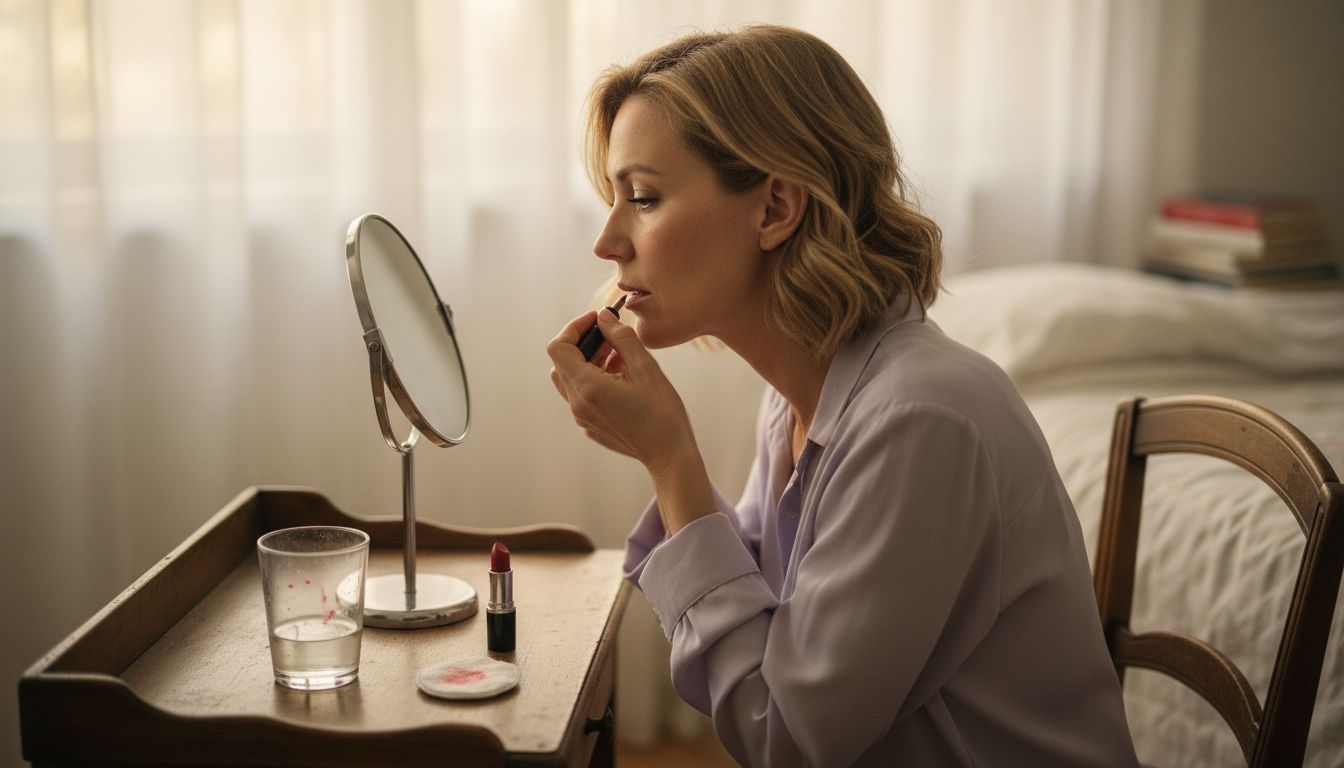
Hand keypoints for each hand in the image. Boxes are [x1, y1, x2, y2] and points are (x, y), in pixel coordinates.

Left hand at [546, 309, 694, 468]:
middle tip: (612, 339)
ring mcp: (582, 417)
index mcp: (587, 387)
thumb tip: (603, 317)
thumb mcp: (645, 367)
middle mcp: (577, 403)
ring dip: (589, 361)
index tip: (598, 319)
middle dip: (584, 343)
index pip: (559, 347)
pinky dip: (595, 379)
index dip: (575, 327)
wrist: (669, 455)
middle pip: (562, 362)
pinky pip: (582, 395)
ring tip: (621, 358)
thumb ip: (621, 337)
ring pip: (570, 378)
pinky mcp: (590, 425)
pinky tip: (623, 380)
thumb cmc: (662, 413)